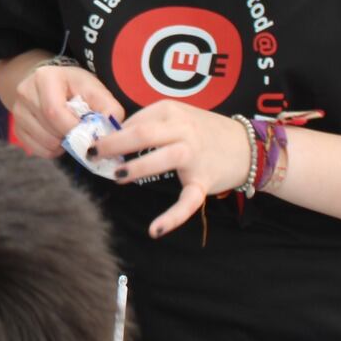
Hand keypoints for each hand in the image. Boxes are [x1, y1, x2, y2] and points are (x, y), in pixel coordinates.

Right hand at [9, 63, 124, 156]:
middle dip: (71, 137)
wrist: (50, 84)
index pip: (55, 112)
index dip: (74, 129)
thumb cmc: (75, 86)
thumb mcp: (94, 88)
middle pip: (49, 130)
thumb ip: (108, 107)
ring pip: (44, 143)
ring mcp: (17, 111)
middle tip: (83, 132)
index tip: (89, 133)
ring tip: (70, 131)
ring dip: (63, 145)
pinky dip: (52, 150)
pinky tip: (58, 136)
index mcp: (44, 78)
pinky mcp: (16, 128)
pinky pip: (36, 150)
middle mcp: (25, 92)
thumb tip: (112, 127)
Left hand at [93, 102, 253, 237]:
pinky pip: (188, 200)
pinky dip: (172, 217)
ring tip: (116, 176)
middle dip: (113, 145)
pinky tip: (155, 229)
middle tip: (91, 155)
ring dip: (136, 167)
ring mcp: (194, 155)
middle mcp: (183, 130)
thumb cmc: (204, 131)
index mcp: (171, 111)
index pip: (134, 121)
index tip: (93, 144)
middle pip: (143, 133)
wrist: (248, 146)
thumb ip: (147, 124)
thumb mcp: (176, 116)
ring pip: (162, 158)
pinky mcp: (204, 180)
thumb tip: (112, 139)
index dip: (111, 134)